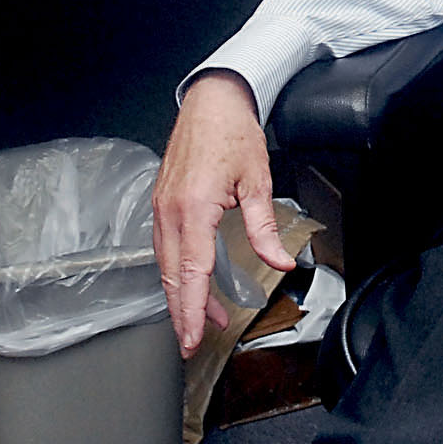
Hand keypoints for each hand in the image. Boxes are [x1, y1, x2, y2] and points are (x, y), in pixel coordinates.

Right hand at [153, 71, 298, 357]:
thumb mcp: (258, 181)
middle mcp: (170, 211)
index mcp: (194, 207)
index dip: (192, 309)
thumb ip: (265, 228)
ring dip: (181, 293)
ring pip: (166, 264)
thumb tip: (280, 262)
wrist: (211, 101)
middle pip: (172, 275)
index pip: (192, 271)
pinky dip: (177, 270)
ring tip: (202, 316)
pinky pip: (166, 247)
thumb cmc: (232, 133)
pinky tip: (192, 280)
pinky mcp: (163, 203)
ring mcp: (162, 207)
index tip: (192, 337)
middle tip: (193, 342)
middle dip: (182, 312)